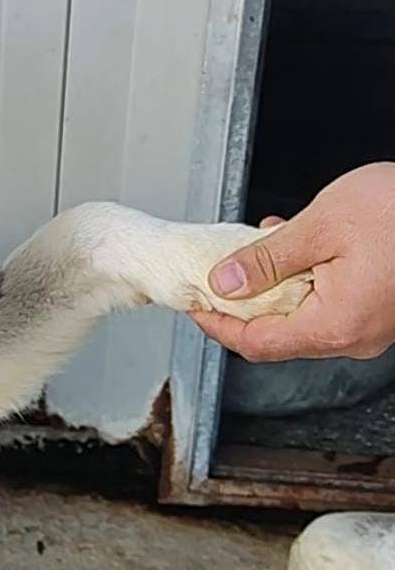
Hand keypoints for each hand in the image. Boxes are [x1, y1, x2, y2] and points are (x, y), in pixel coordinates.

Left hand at [190, 162, 394, 360]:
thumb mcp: (322, 225)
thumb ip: (267, 259)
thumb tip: (225, 282)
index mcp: (335, 325)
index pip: (255, 344)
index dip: (216, 326)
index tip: (193, 304)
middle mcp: (353, 336)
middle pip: (275, 335)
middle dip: (240, 305)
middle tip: (214, 275)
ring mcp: (370, 326)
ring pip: (300, 317)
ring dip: (271, 288)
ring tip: (256, 248)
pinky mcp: (380, 309)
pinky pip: (327, 304)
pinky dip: (301, 280)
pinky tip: (293, 244)